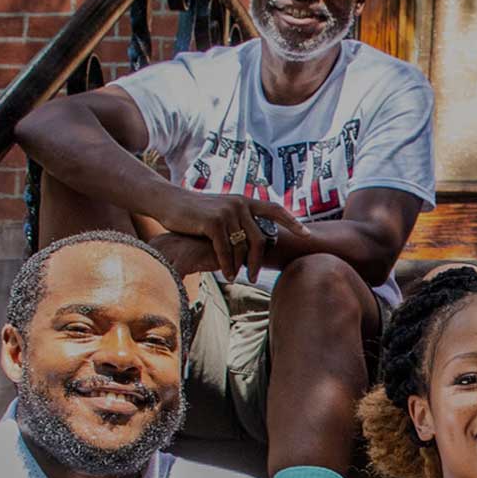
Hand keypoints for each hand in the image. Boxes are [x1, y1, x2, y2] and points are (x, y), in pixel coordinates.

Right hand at [162, 191, 303, 281]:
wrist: (169, 203)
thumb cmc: (196, 214)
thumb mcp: (222, 213)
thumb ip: (239, 223)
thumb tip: (256, 243)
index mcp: (245, 200)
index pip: (275, 209)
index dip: (292, 222)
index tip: (307, 234)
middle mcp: (239, 203)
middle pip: (259, 239)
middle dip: (258, 261)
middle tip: (254, 276)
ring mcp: (227, 211)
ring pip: (242, 247)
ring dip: (239, 266)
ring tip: (236, 276)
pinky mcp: (213, 222)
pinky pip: (226, 250)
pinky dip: (227, 265)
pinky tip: (226, 275)